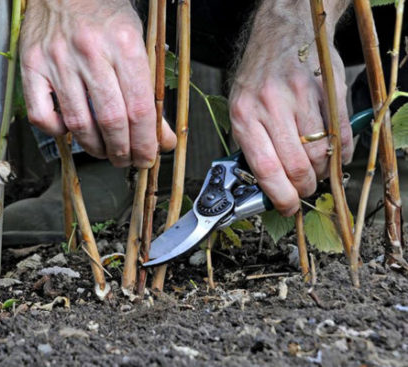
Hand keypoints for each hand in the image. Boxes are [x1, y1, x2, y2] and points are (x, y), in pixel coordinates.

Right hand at [20, 0, 175, 167]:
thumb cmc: (104, 14)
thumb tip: (162, 137)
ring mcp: (56, 59)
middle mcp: (89, 51)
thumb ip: (150, 93)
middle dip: (123, 151)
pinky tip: (70, 129)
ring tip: (104, 151)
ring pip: (78, 123)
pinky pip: (41, 115)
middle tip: (127, 159)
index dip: (145, 142)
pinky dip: (58, 131)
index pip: (139, 108)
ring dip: (95, 147)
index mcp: (124, 43)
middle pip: (111, 121)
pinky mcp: (31, 65)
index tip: (148, 157)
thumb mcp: (137, 44)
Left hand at [229, 0, 351, 216]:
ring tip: (315, 170)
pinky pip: (341, 135)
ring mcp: (301, 97)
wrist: (281, 34)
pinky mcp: (327, 90)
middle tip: (303, 190)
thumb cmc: (258, 77)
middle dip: (303, 188)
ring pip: (320, 153)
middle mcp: (270, 106)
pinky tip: (334, 155)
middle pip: (296, 166)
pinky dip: (341, 154)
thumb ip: (250, 144)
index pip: (265, 168)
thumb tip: (263, 186)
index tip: (286, 207)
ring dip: (321, 172)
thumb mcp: (239, 109)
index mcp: (243, 115)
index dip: (279, 196)